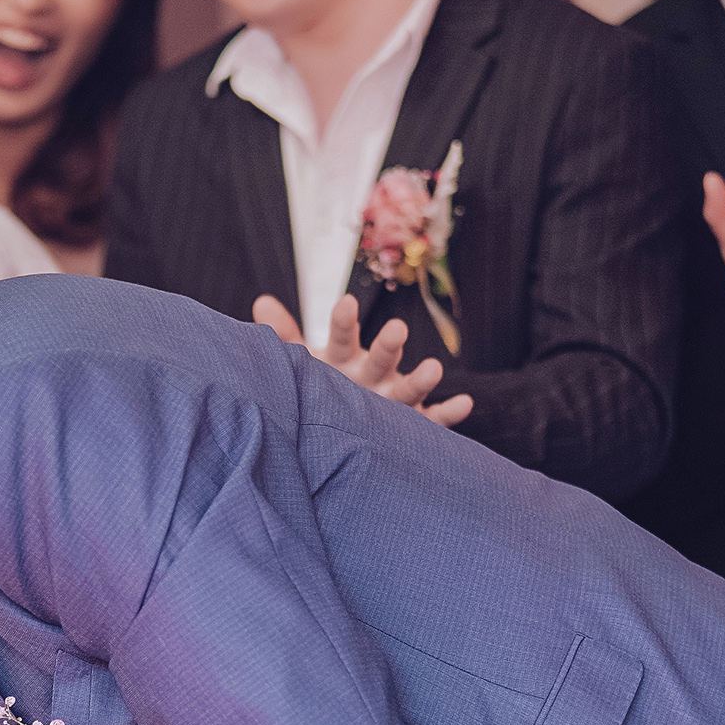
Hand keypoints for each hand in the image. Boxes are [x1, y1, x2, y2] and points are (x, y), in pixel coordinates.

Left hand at [250, 294, 476, 426]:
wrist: (342, 422)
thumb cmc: (322, 386)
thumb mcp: (301, 363)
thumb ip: (284, 336)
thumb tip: (260, 301)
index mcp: (344, 356)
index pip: (343, 335)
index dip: (344, 320)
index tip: (346, 303)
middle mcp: (373, 374)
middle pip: (381, 357)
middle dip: (389, 345)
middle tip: (397, 329)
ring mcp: (394, 398)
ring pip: (409, 388)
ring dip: (422, 378)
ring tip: (434, 368)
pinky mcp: (412, 423)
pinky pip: (433, 419)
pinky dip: (449, 413)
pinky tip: (464, 403)